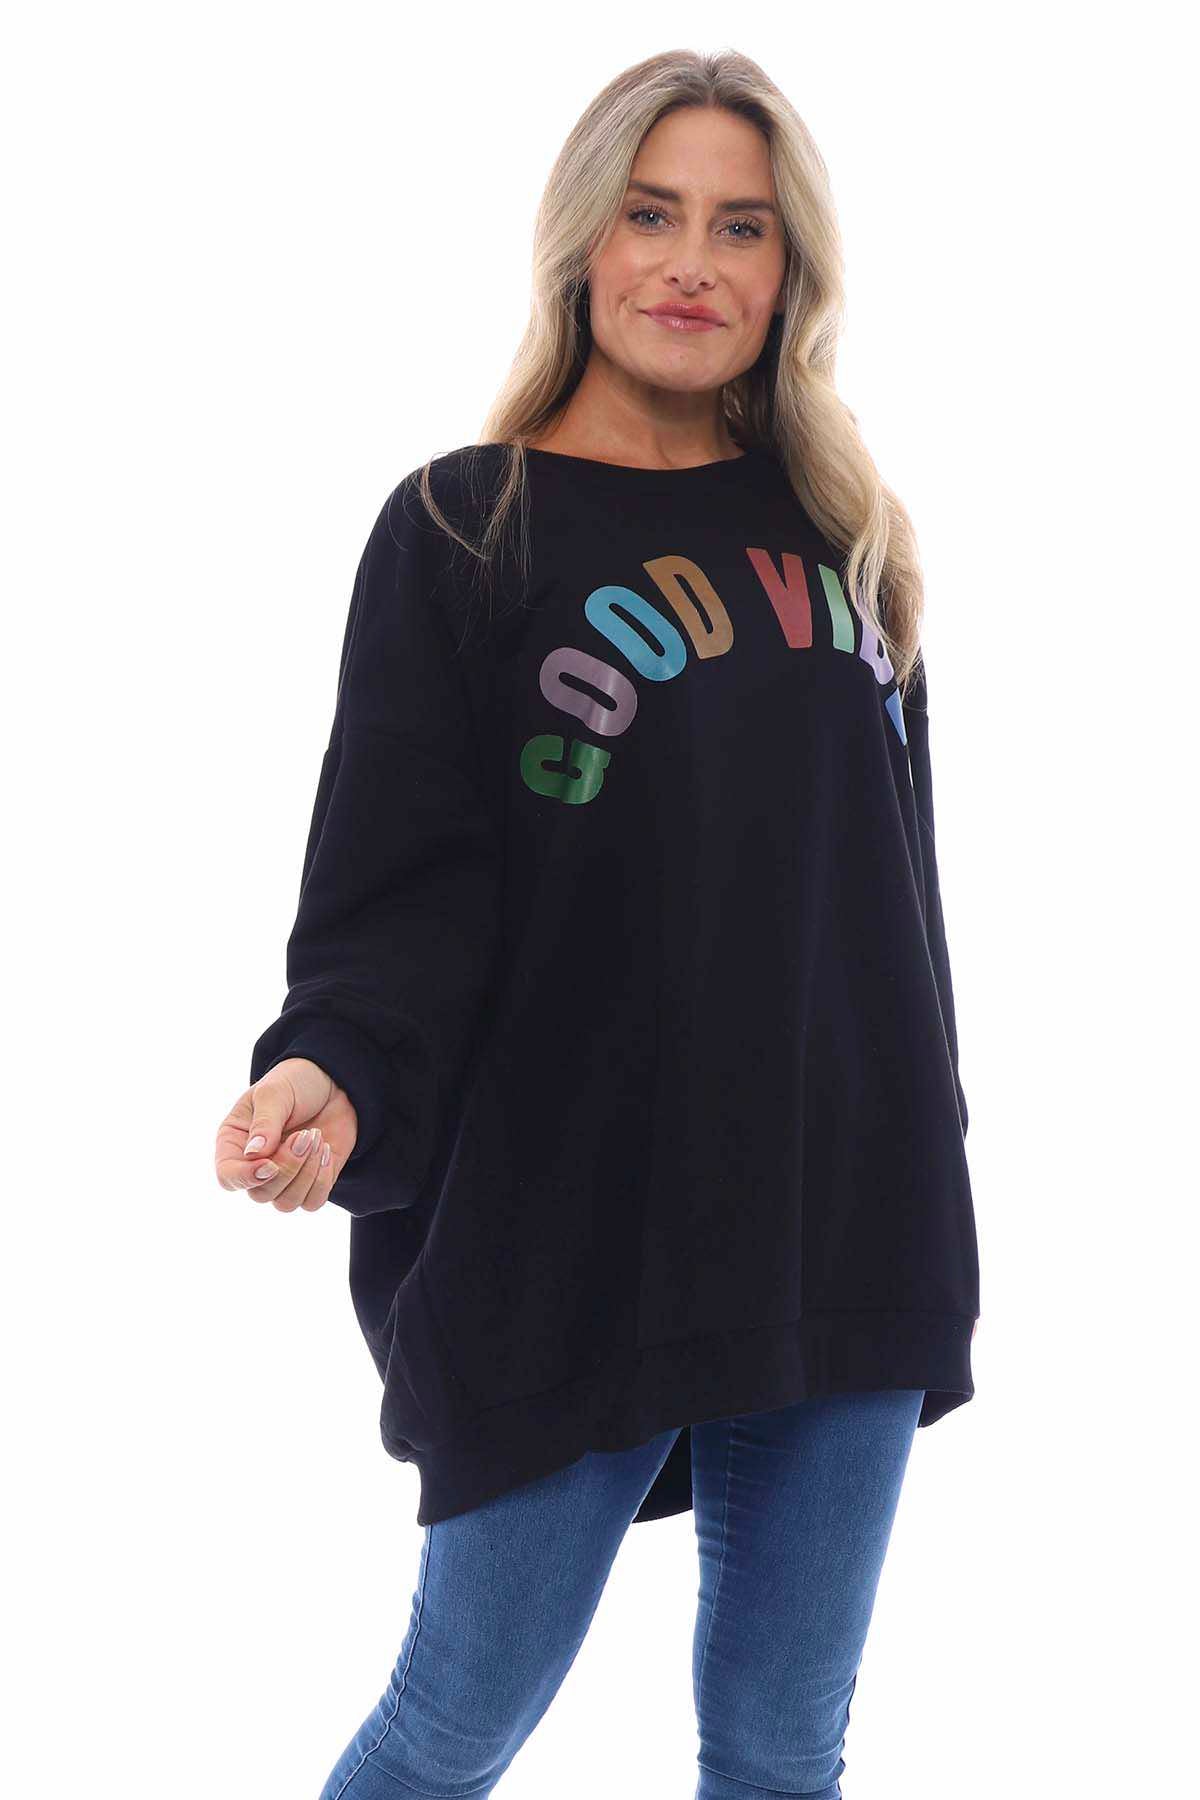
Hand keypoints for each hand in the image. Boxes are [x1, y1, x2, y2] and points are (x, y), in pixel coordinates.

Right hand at [215, 1058, 359, 1211]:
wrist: (333, 1083)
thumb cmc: (295, 1083)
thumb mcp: (275, 1093)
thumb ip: (264, 1123)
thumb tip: (254, 1155)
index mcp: (235, 1143)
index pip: (228, 1177)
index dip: (245, 1177)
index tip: (269, 1164)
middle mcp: (255, 1166)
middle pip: (260, 1194)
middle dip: (287, 1168)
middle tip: (305, 1135)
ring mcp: (284, 1177)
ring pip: (286, 1203)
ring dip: (307, 1174)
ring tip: (316, 1138)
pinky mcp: (311, 1182)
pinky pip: (312, 1203)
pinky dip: (322, 1181)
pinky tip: (326, 1150)